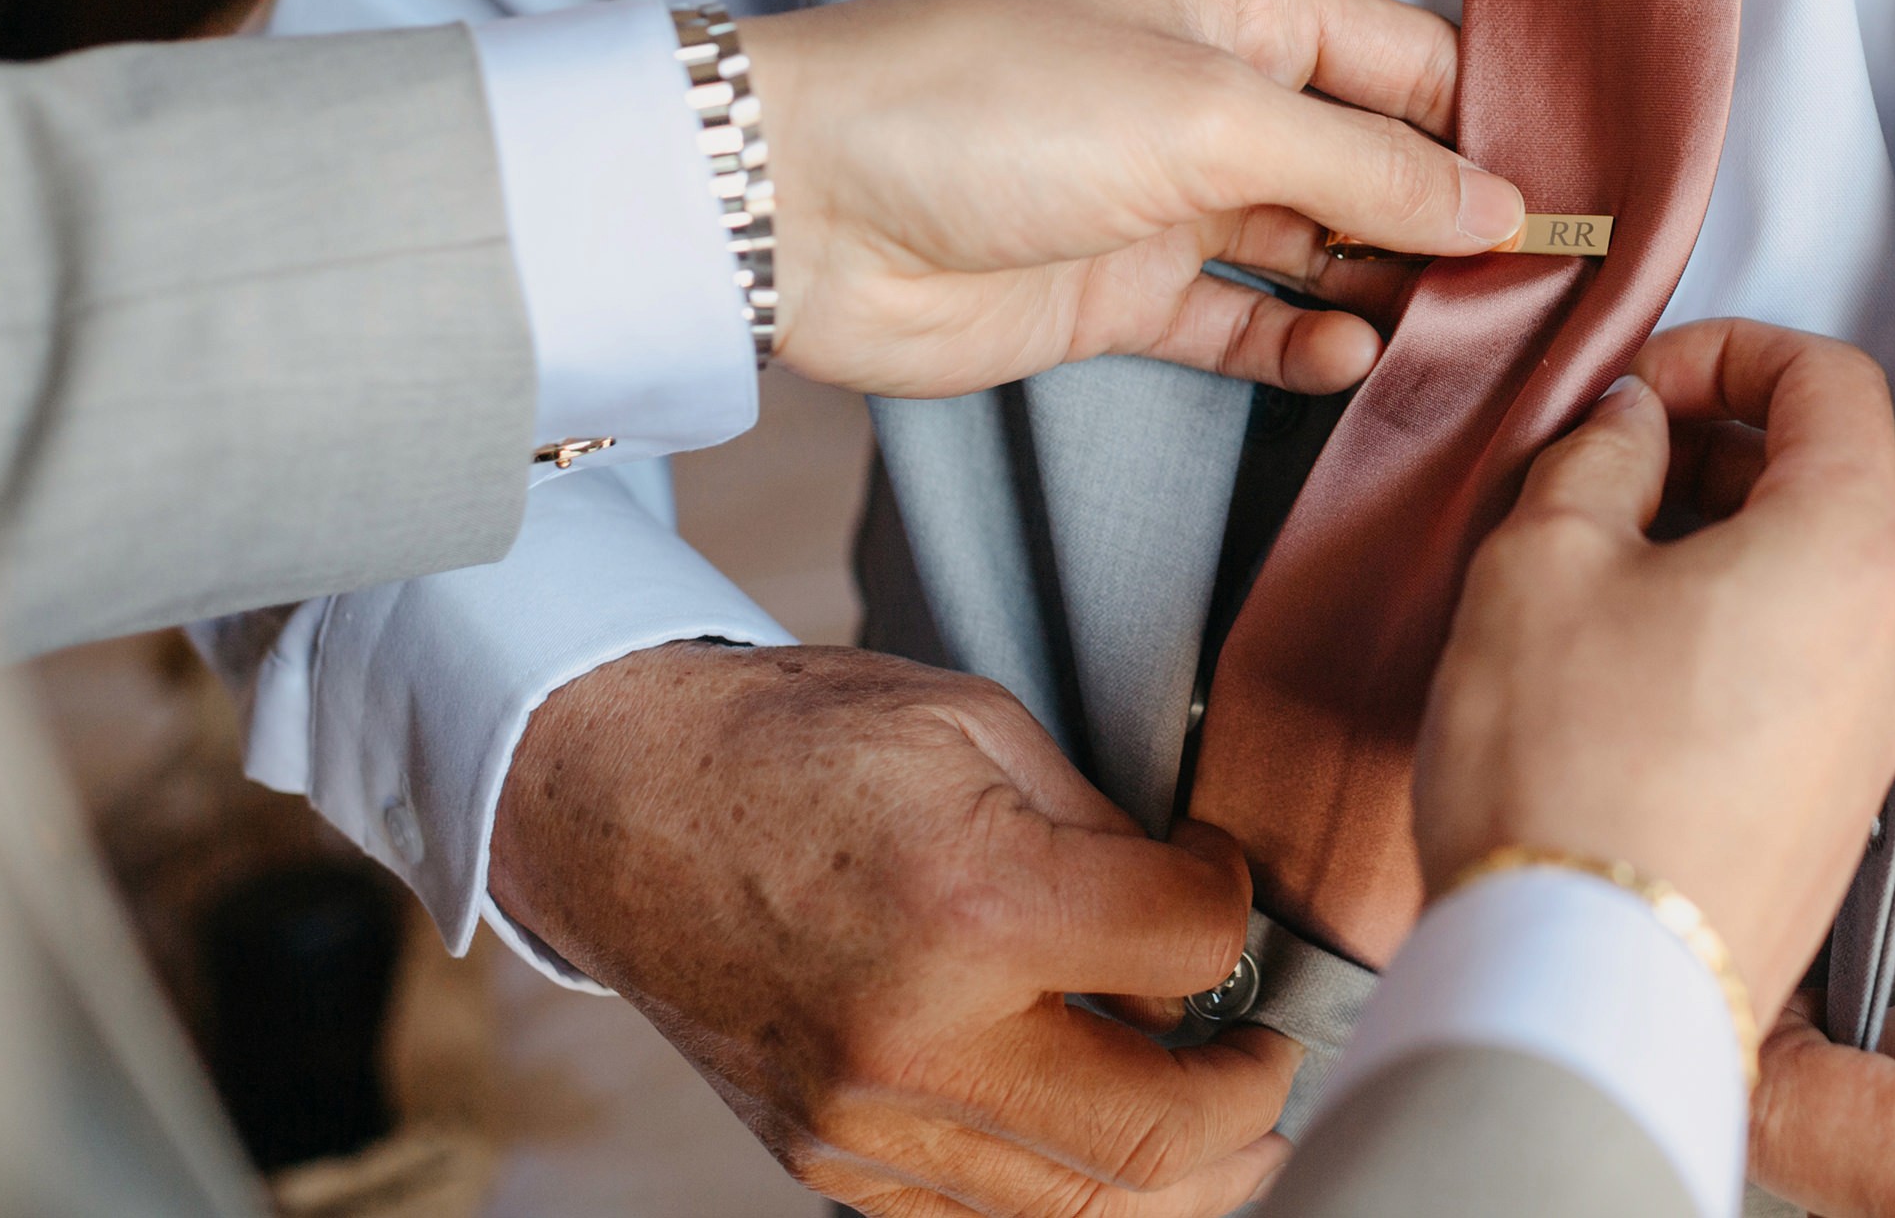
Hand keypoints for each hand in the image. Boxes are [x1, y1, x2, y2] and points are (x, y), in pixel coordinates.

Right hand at [489, 643, 1300, 1215]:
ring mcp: (866, 1122)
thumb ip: (1105, 832)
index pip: (1190, 955)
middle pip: (1159, 1136)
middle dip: (1253, 1100)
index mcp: (972, 905)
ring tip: (1227, 1121)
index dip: (1237, 915)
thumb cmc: (798, 745)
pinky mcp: (830, 1161)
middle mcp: (919, 1039)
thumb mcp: (979, 725)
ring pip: (1082, 1211)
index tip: (1223, 888)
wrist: (619, 804)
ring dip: (1186, 1176)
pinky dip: (1072, 1193)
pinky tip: (1109, 1139)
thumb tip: (1198, 913)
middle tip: (1275, 1054)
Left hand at [738, 0, 1524, 398]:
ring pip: (1322, 250)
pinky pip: (1246, 324)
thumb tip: (1500, 204)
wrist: (805, 208)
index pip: (1411, 61)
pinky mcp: (1125, 292)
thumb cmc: (993, 108)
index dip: (1496, 126)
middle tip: (1546, 293)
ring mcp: (1171, 198)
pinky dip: (1302, 350)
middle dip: (1456, 222)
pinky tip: (1350, 367)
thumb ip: (1364, 164)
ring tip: (1467, 344)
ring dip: (1391, 295)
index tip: (1583, 201)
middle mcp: (1216, 95)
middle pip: (1377, 161)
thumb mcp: (1207, 114)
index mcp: (1242, 6)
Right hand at [1415, 318, 1894, 1021]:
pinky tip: (1613, 679)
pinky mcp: (1831, 817)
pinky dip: (1718, 643)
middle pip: (1824, 486)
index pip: (1833, 379)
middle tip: (1597, 479)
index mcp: (1846, 553)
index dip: (1728, 351)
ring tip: (1587, 586)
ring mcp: (1872, 742)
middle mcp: (1890, 646)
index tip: (1643, 384)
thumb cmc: (1568, 779)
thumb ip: (1598, 455)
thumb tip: (1626, 426)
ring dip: (1706, 555)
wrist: (1586, 989)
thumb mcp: (1541, 559)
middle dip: (1708, 456)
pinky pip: (1791, 683)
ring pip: (1803, 590)